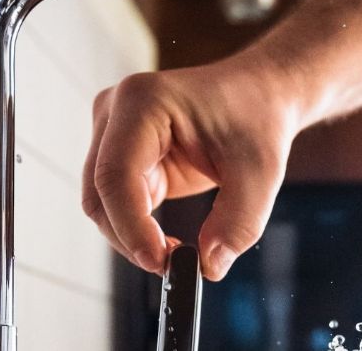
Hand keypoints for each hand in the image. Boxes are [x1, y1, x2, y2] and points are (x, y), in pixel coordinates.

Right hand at [82, 59, 299, 280]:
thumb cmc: (257, 116)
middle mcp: (116, 111)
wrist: (259, 95)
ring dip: (132, 236)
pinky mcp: (123, 154)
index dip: (131, 225)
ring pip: (102, 203)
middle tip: (172, 266)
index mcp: (143, 101)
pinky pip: (117, 203)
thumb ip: (239, 222)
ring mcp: (113, 132)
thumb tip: (209, 265)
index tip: (161, 261)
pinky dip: (138, 228)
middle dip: (130, 237)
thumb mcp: (261, 171)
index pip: (116, 174)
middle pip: (100, 192)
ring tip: (177, 252)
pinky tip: (168, 240)